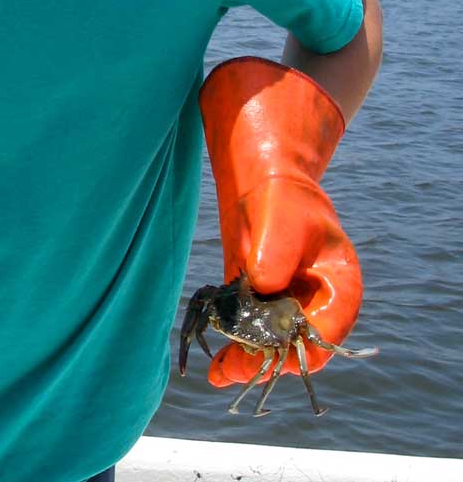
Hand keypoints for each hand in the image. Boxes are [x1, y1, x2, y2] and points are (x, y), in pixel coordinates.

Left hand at [207, 178, 362, 385]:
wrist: (261, 183)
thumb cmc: (283, 196)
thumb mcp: (283, 216)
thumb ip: (277, 251)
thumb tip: (263, 286)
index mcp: (339, 287)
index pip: (327, 332)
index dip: (300, 347)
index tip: (270, 353)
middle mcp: (315, 304)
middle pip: (296, 346)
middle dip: (267, 361)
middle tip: (235, 368)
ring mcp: (285, 306)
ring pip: (270, 346)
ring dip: (248, 362)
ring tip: (220, 373)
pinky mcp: (257, 303)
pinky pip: (249, 333)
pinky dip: (234, 349)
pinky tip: (215, 367)